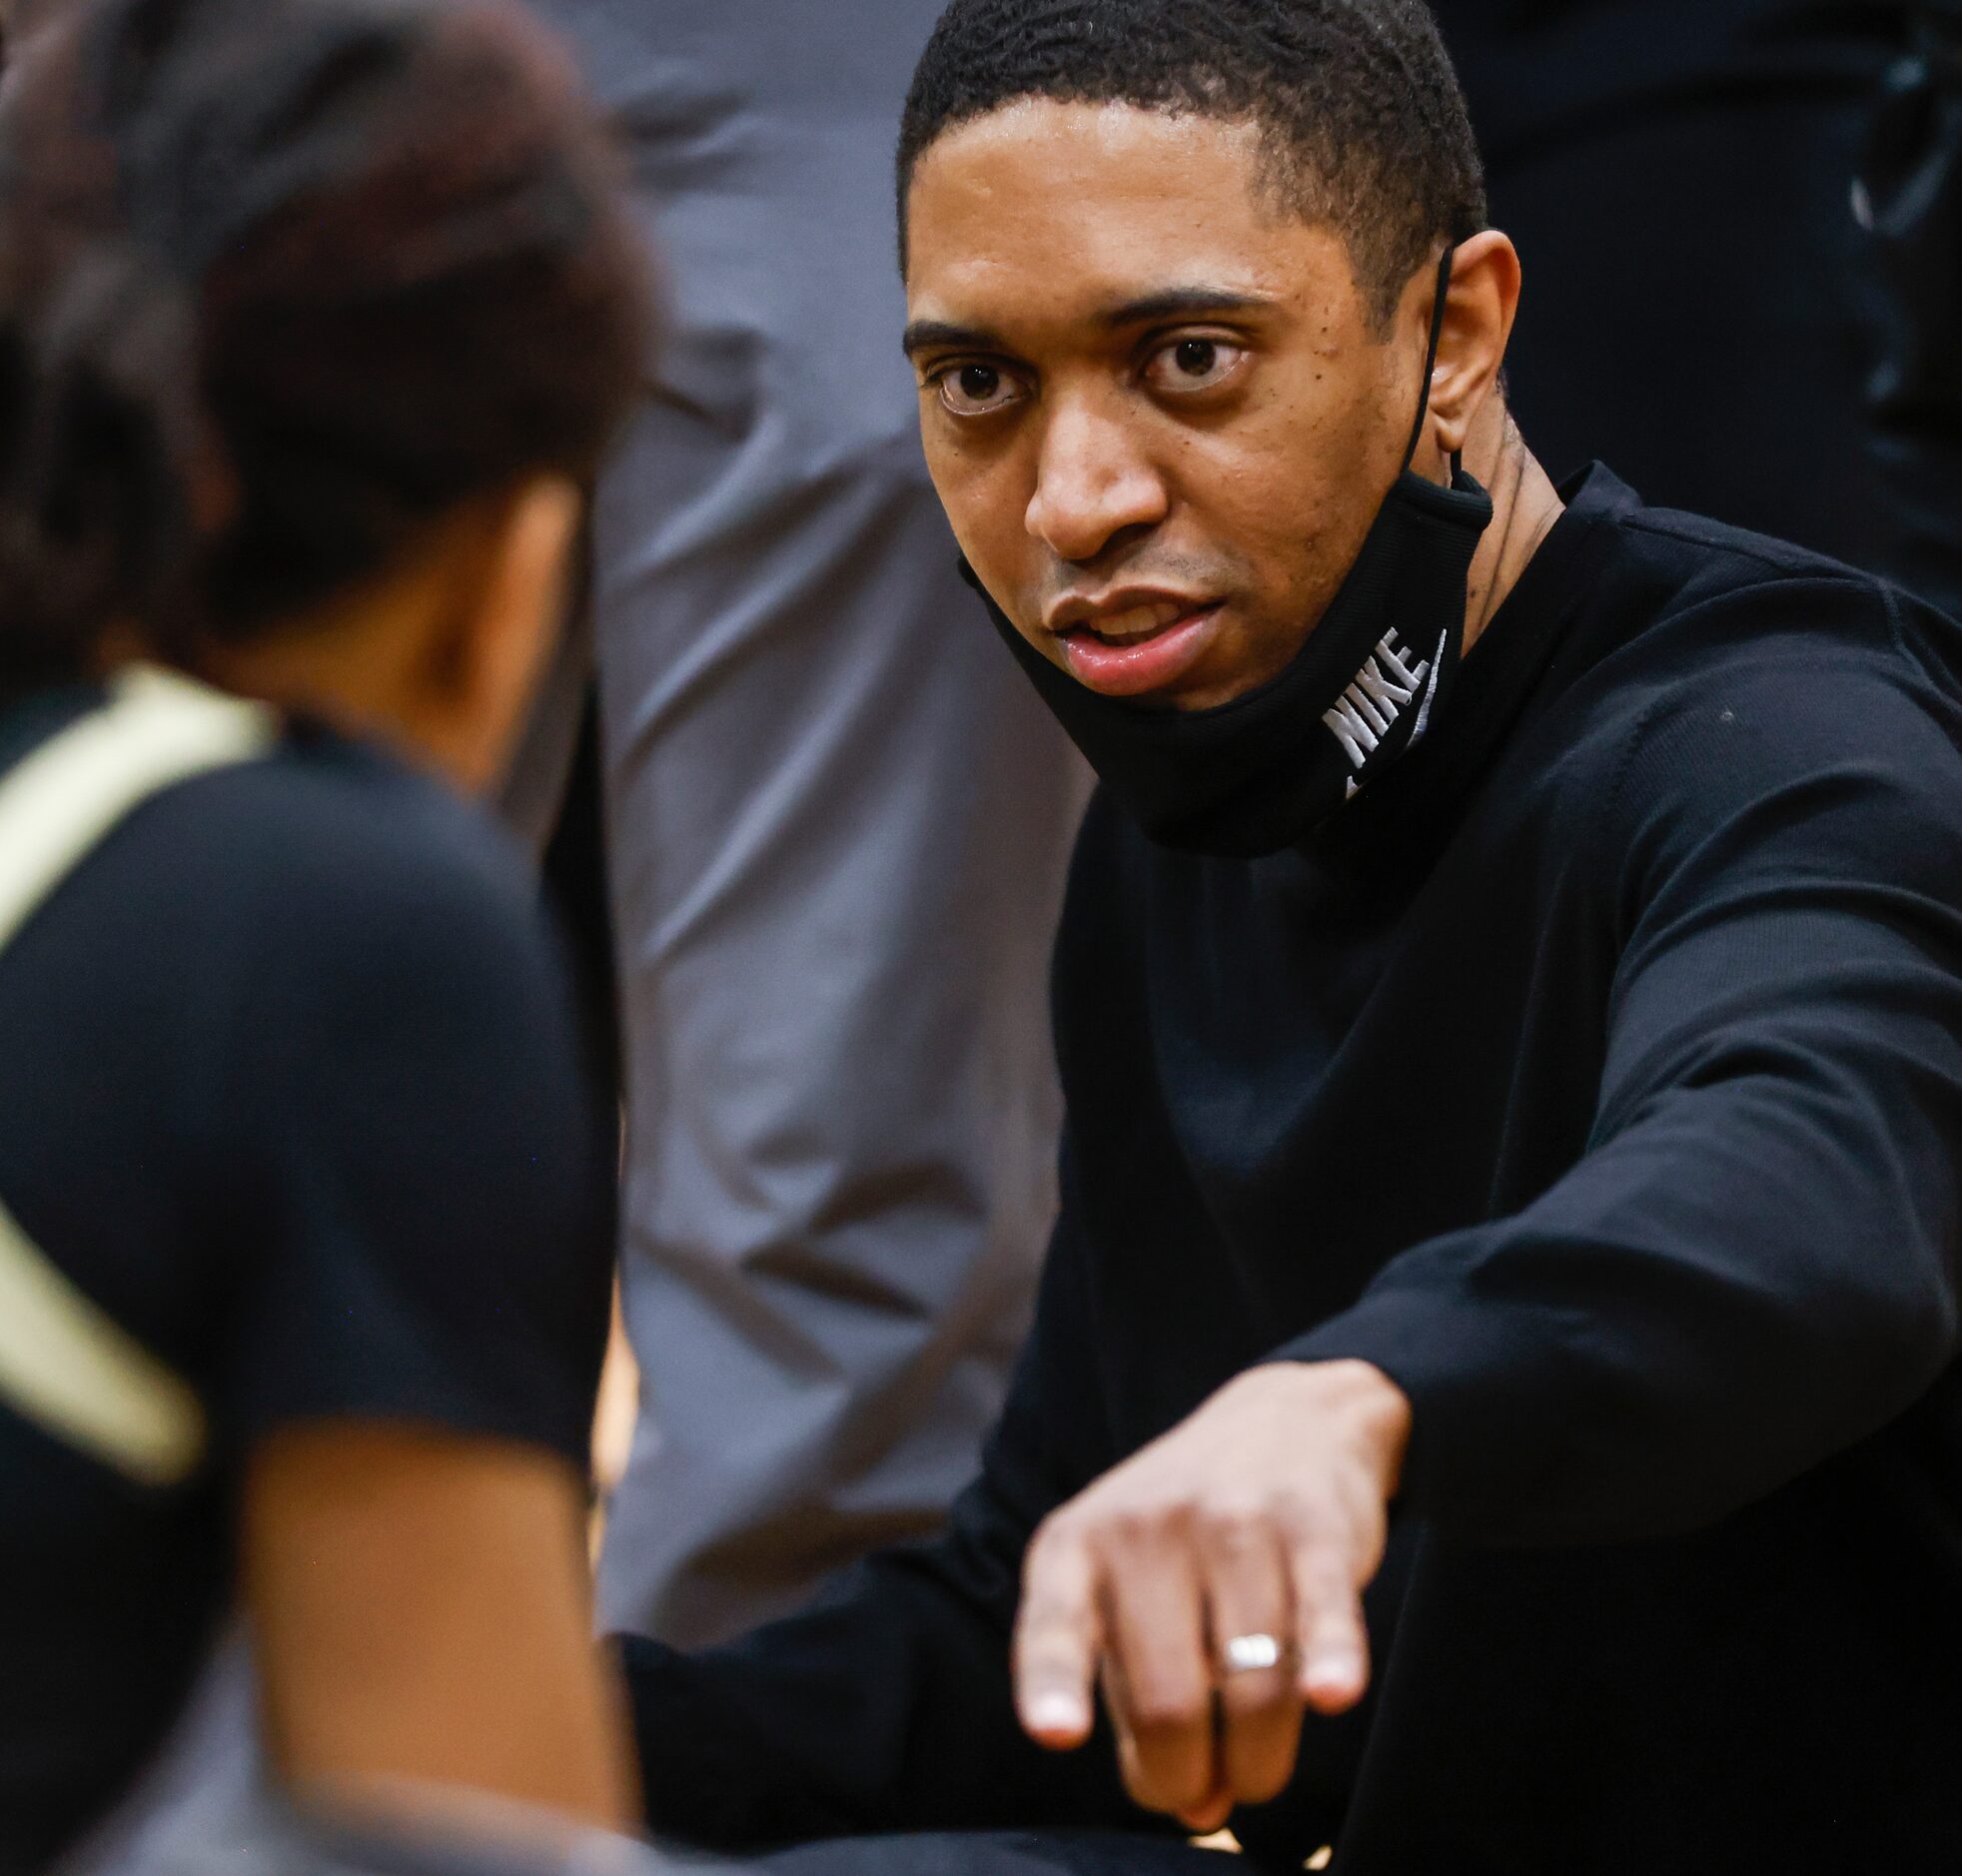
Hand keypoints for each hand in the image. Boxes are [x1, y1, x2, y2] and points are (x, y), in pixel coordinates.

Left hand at [1012, 1360, 1409, 1831]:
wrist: (1286, 1420)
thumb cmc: (1186, 1537)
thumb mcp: (1128, 1590)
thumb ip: (1140, 1699)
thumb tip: (1197, 1808)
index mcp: (1077, 1546)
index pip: (1054, 1622)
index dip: (1054, 1681)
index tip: (1056, 1731)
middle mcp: (1147, 1527)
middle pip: (1169, 1699)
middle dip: (1188, 1774)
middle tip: (1207, 1789)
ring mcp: (1231, 1522)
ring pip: (1251, 1687)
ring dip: (1260, 1760)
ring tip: (1258, 1768)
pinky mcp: (1314, 1527)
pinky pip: (1323, 1616)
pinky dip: (1331, 1664)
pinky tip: (1334, 1695)